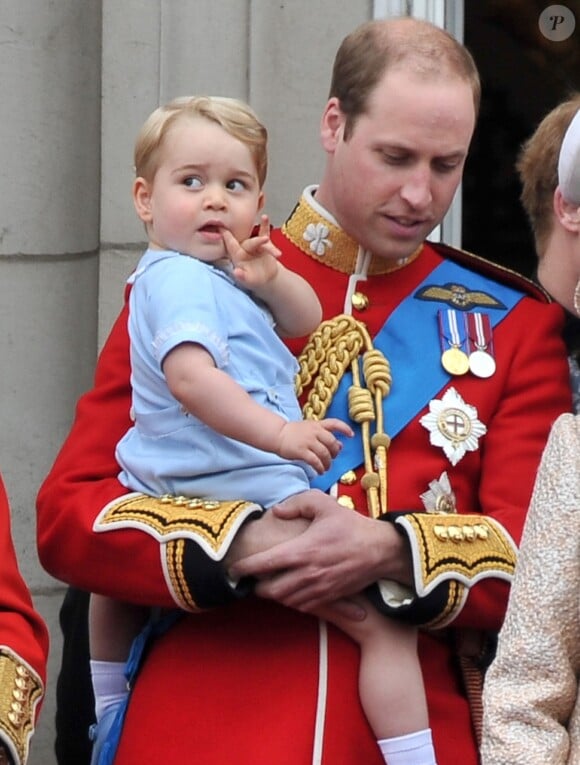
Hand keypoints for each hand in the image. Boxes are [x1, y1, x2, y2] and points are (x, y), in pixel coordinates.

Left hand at [222, 214, 280, 287]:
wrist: (266, 278)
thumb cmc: (253, 279)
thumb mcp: (248, 280)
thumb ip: (242, 277)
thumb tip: (236, 272)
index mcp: (237, 256)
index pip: (231, 245)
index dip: (226, 236)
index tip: (221, 225)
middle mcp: (245, 248)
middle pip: (250, 243)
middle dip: (257, 241)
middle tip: (265, 240)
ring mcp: (255, 245)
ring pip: (259, 239)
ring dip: (265, 238)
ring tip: (271, 239)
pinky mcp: (264, 244)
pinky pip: (264, 233)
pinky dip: (265, 226)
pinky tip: (265, 218)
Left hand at [229, 490, 411, 613]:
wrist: (381, 550)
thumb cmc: (351, 525)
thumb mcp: (324, 504)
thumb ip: (296, 503)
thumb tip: (276, 511)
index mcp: (302, 551)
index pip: (264, 564)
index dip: (244, 569)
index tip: (233, 569)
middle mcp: (307, 574)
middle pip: (270, 591)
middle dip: (256, 586)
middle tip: (252, 578)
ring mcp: (318, 589)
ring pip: (285, 601)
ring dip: (274, 594)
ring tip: (269, 583)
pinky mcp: (329, 597)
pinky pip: (303, 606)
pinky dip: (292, 600)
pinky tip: (291, 590)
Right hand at [277, 418, 353, 472]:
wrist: (277, 434)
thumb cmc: (293, 433)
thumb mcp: (310, 429)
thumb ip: (324, 435)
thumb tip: (340, 445)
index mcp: (317, 424)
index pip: (335, 423)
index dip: (345, 429)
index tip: (351, 435)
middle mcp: (314, 432)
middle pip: (332, 442)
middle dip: (335, 453)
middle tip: (332, 459)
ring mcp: (308, 441)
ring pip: (325, 454)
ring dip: (328, 463)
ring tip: (325, 468)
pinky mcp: (301, 451)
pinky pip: (315, 461)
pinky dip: (320, 468)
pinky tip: (320, 471)